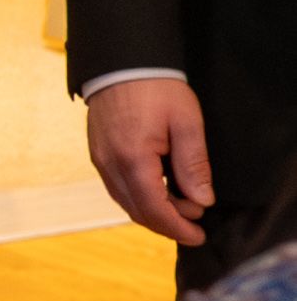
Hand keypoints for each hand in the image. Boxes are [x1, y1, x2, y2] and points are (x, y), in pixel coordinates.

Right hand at [89, 76, 212, 244]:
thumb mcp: (185, 123)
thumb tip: (201, 200)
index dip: (177, 227)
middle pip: (137, 210)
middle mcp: (110, 165)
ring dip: (153, 212)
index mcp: (132, 158)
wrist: (121, 64)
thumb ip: (193, 164)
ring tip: (180, 206)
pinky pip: (117, 187)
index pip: (154, 208)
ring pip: (125, 202)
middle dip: (167, 223)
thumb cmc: (155, 88)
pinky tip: (158, 191)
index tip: (198, 236)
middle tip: (195, 222)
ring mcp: (100, 160)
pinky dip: (139, 198)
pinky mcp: (98, 154)